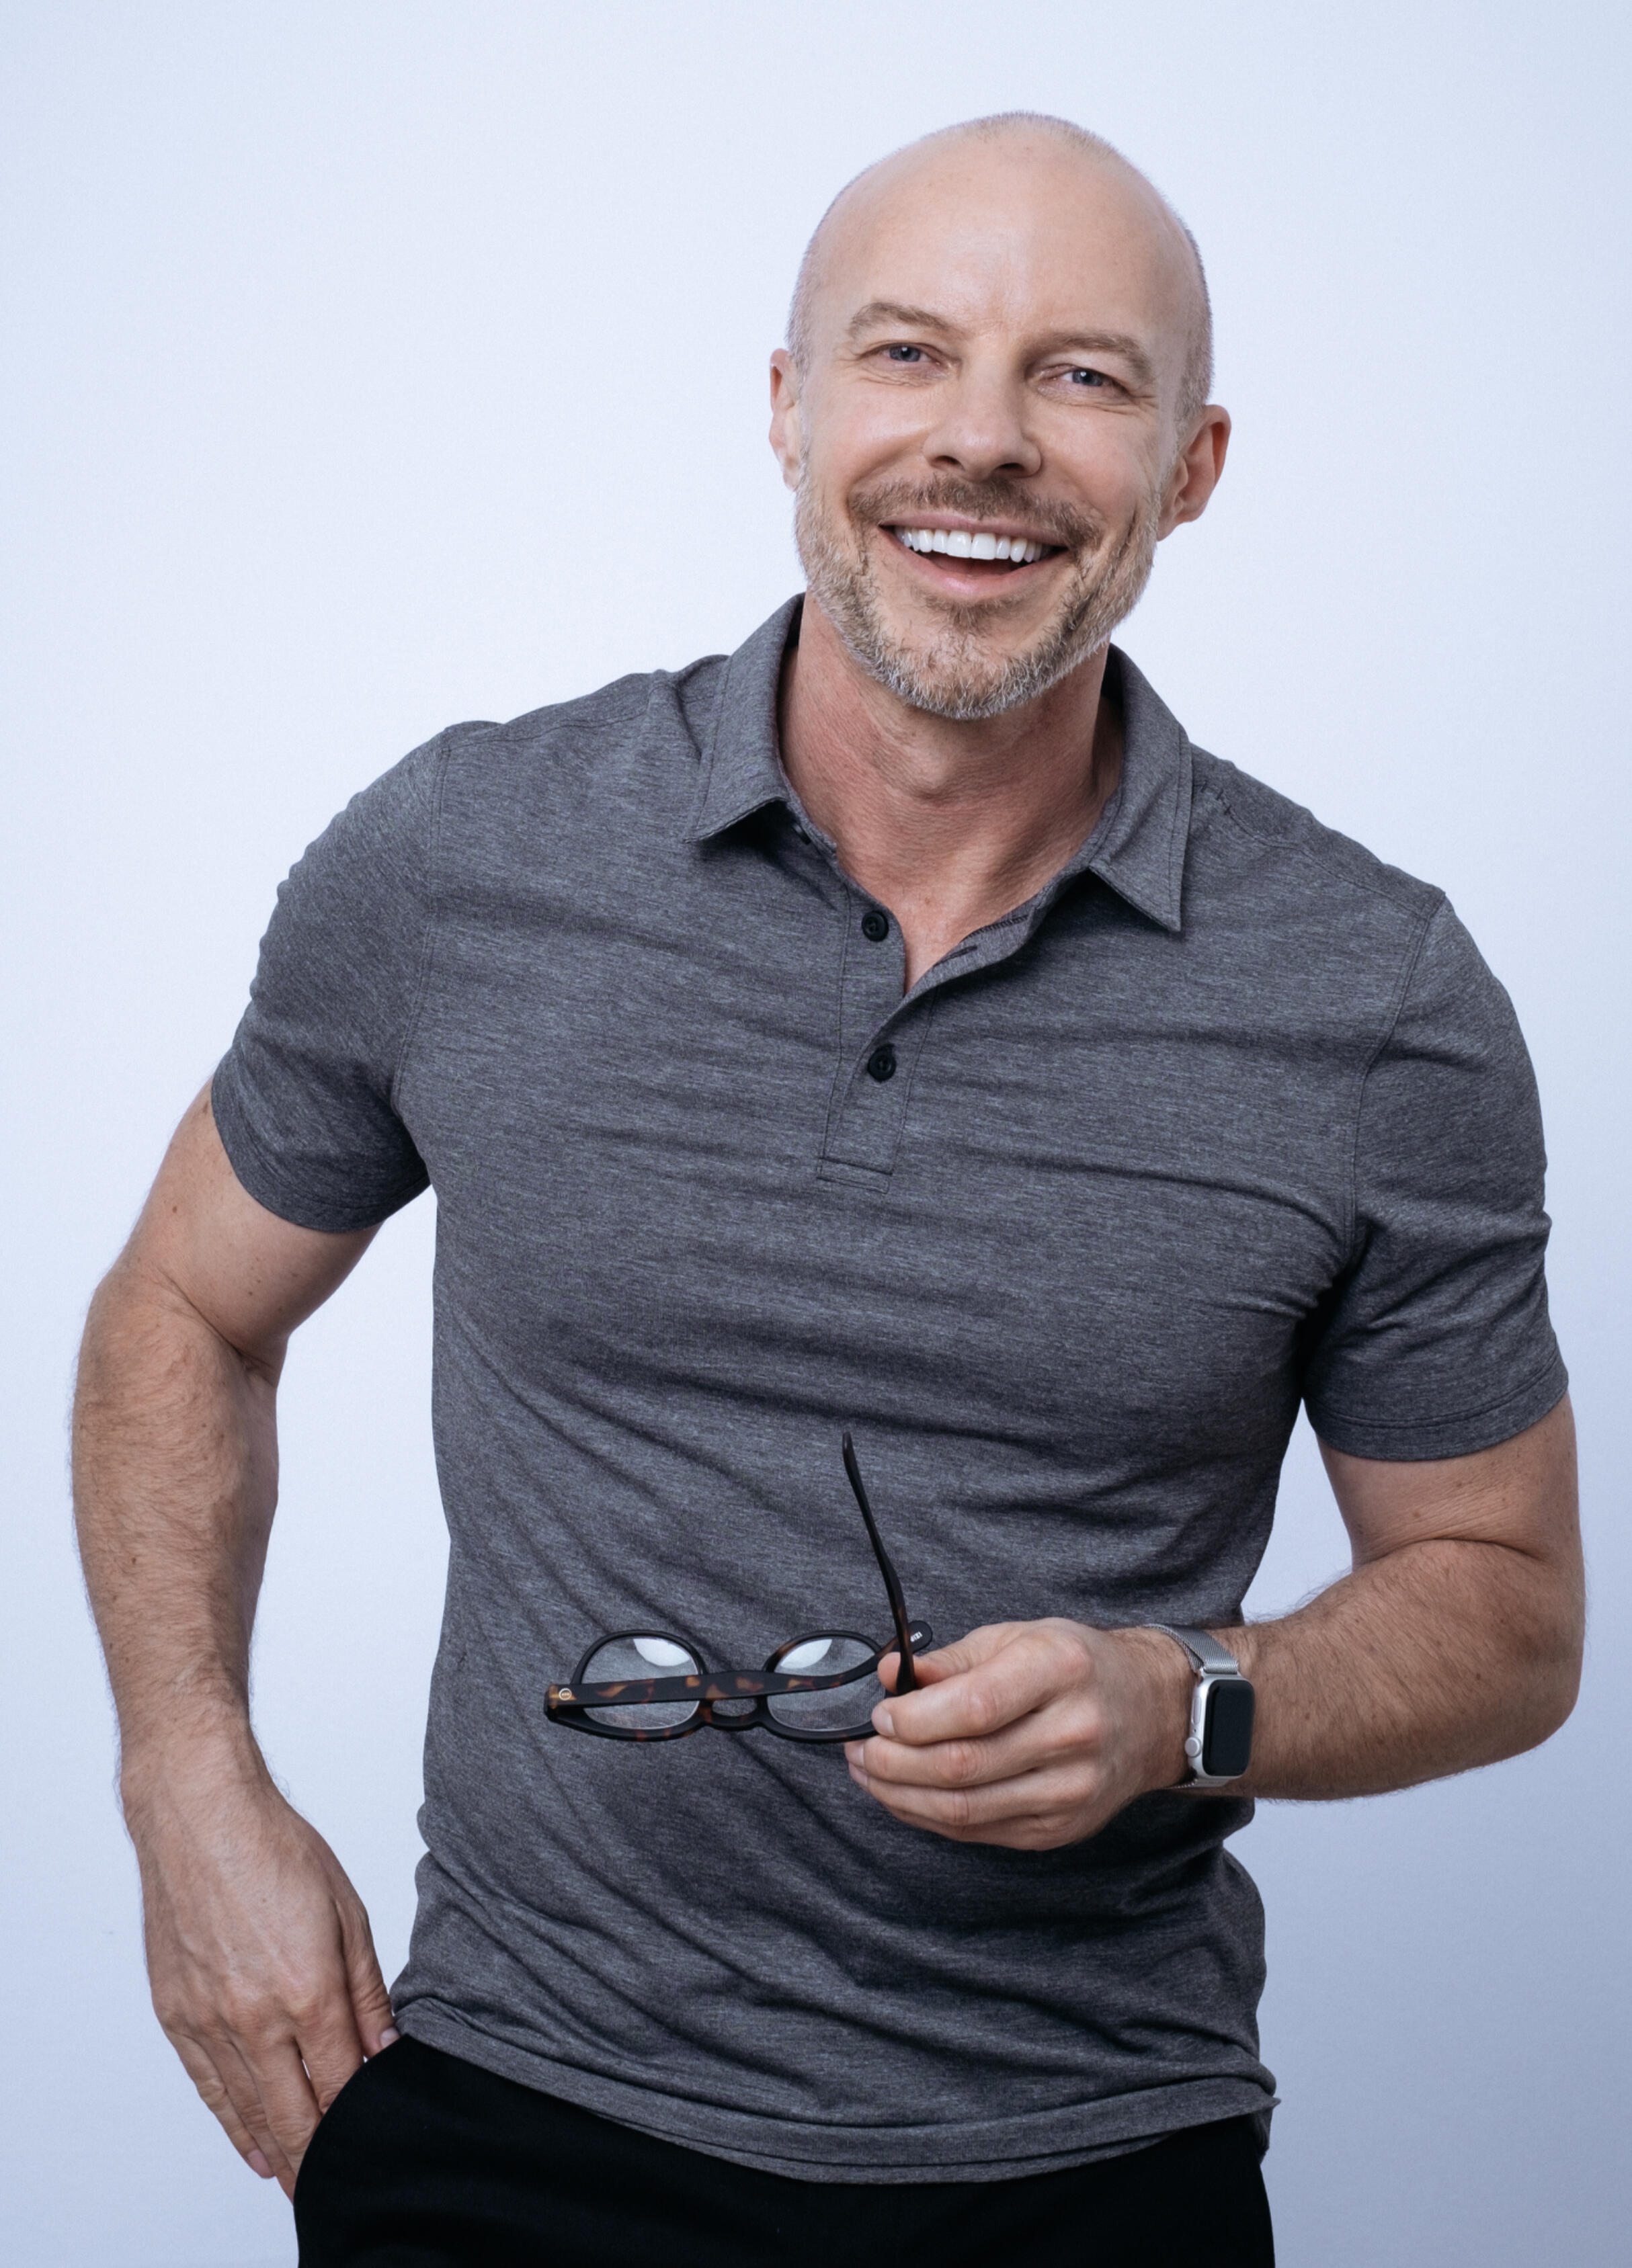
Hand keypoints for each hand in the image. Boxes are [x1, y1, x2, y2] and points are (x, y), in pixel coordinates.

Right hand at [125, 1743, 395, 2196]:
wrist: (199, 1818)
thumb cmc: (276, 1849)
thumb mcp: (347, 1911)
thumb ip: (367, 1990)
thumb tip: (386, 2048)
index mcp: (307, 1990)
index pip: (340, 2082)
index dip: (361, 2116)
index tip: (377, 2136)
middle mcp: (255, 2017)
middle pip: (293, 2113)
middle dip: (319, 2156)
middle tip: (340, 2185)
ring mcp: (210, 2021)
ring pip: (247, 2109)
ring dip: (277, 2149)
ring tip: (300, 2180)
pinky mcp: (176, 2015)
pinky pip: (207, 2086)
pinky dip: (230, 2121)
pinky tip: (251, 2143)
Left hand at [844, 1619, 1191, 1848]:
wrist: (1152, 1712)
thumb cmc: (1077, 1666)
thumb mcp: (1018, 1638)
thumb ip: (950, 1660)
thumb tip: (889, 1676)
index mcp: (1059, 1670)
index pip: (973, 1707)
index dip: (913, 1719)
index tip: (880, 1715)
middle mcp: (1072, 1733)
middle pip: (962, 1765)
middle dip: (893, 1762)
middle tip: (860, 1748)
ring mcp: (1070, 1789)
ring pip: (965, 1809)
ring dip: (900, 1795)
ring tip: (870, 1773)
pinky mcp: (1060, 1827)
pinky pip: (978, 1831)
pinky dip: (929, 1816)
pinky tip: (905, 1795)